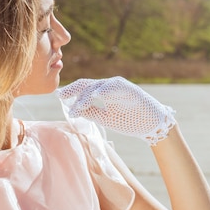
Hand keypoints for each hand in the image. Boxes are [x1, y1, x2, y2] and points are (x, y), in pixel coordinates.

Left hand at [56, 76, 176, 144]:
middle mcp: (109, 86)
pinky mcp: (129, 89)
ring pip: (98, 87)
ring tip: (76, 107)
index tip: (58, 96)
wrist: (151, 124)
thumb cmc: (129, 119)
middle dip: (73, 90)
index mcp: (102, 92)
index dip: (70, 91)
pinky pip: (114, 88)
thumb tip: (73, 110)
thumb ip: (91, 112)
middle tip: (61, 96)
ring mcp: (119, 86)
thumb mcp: (105, 117)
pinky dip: (104, 91)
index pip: (83, 88)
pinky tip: (95, 95)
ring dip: (85, 97)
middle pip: (87, 84)